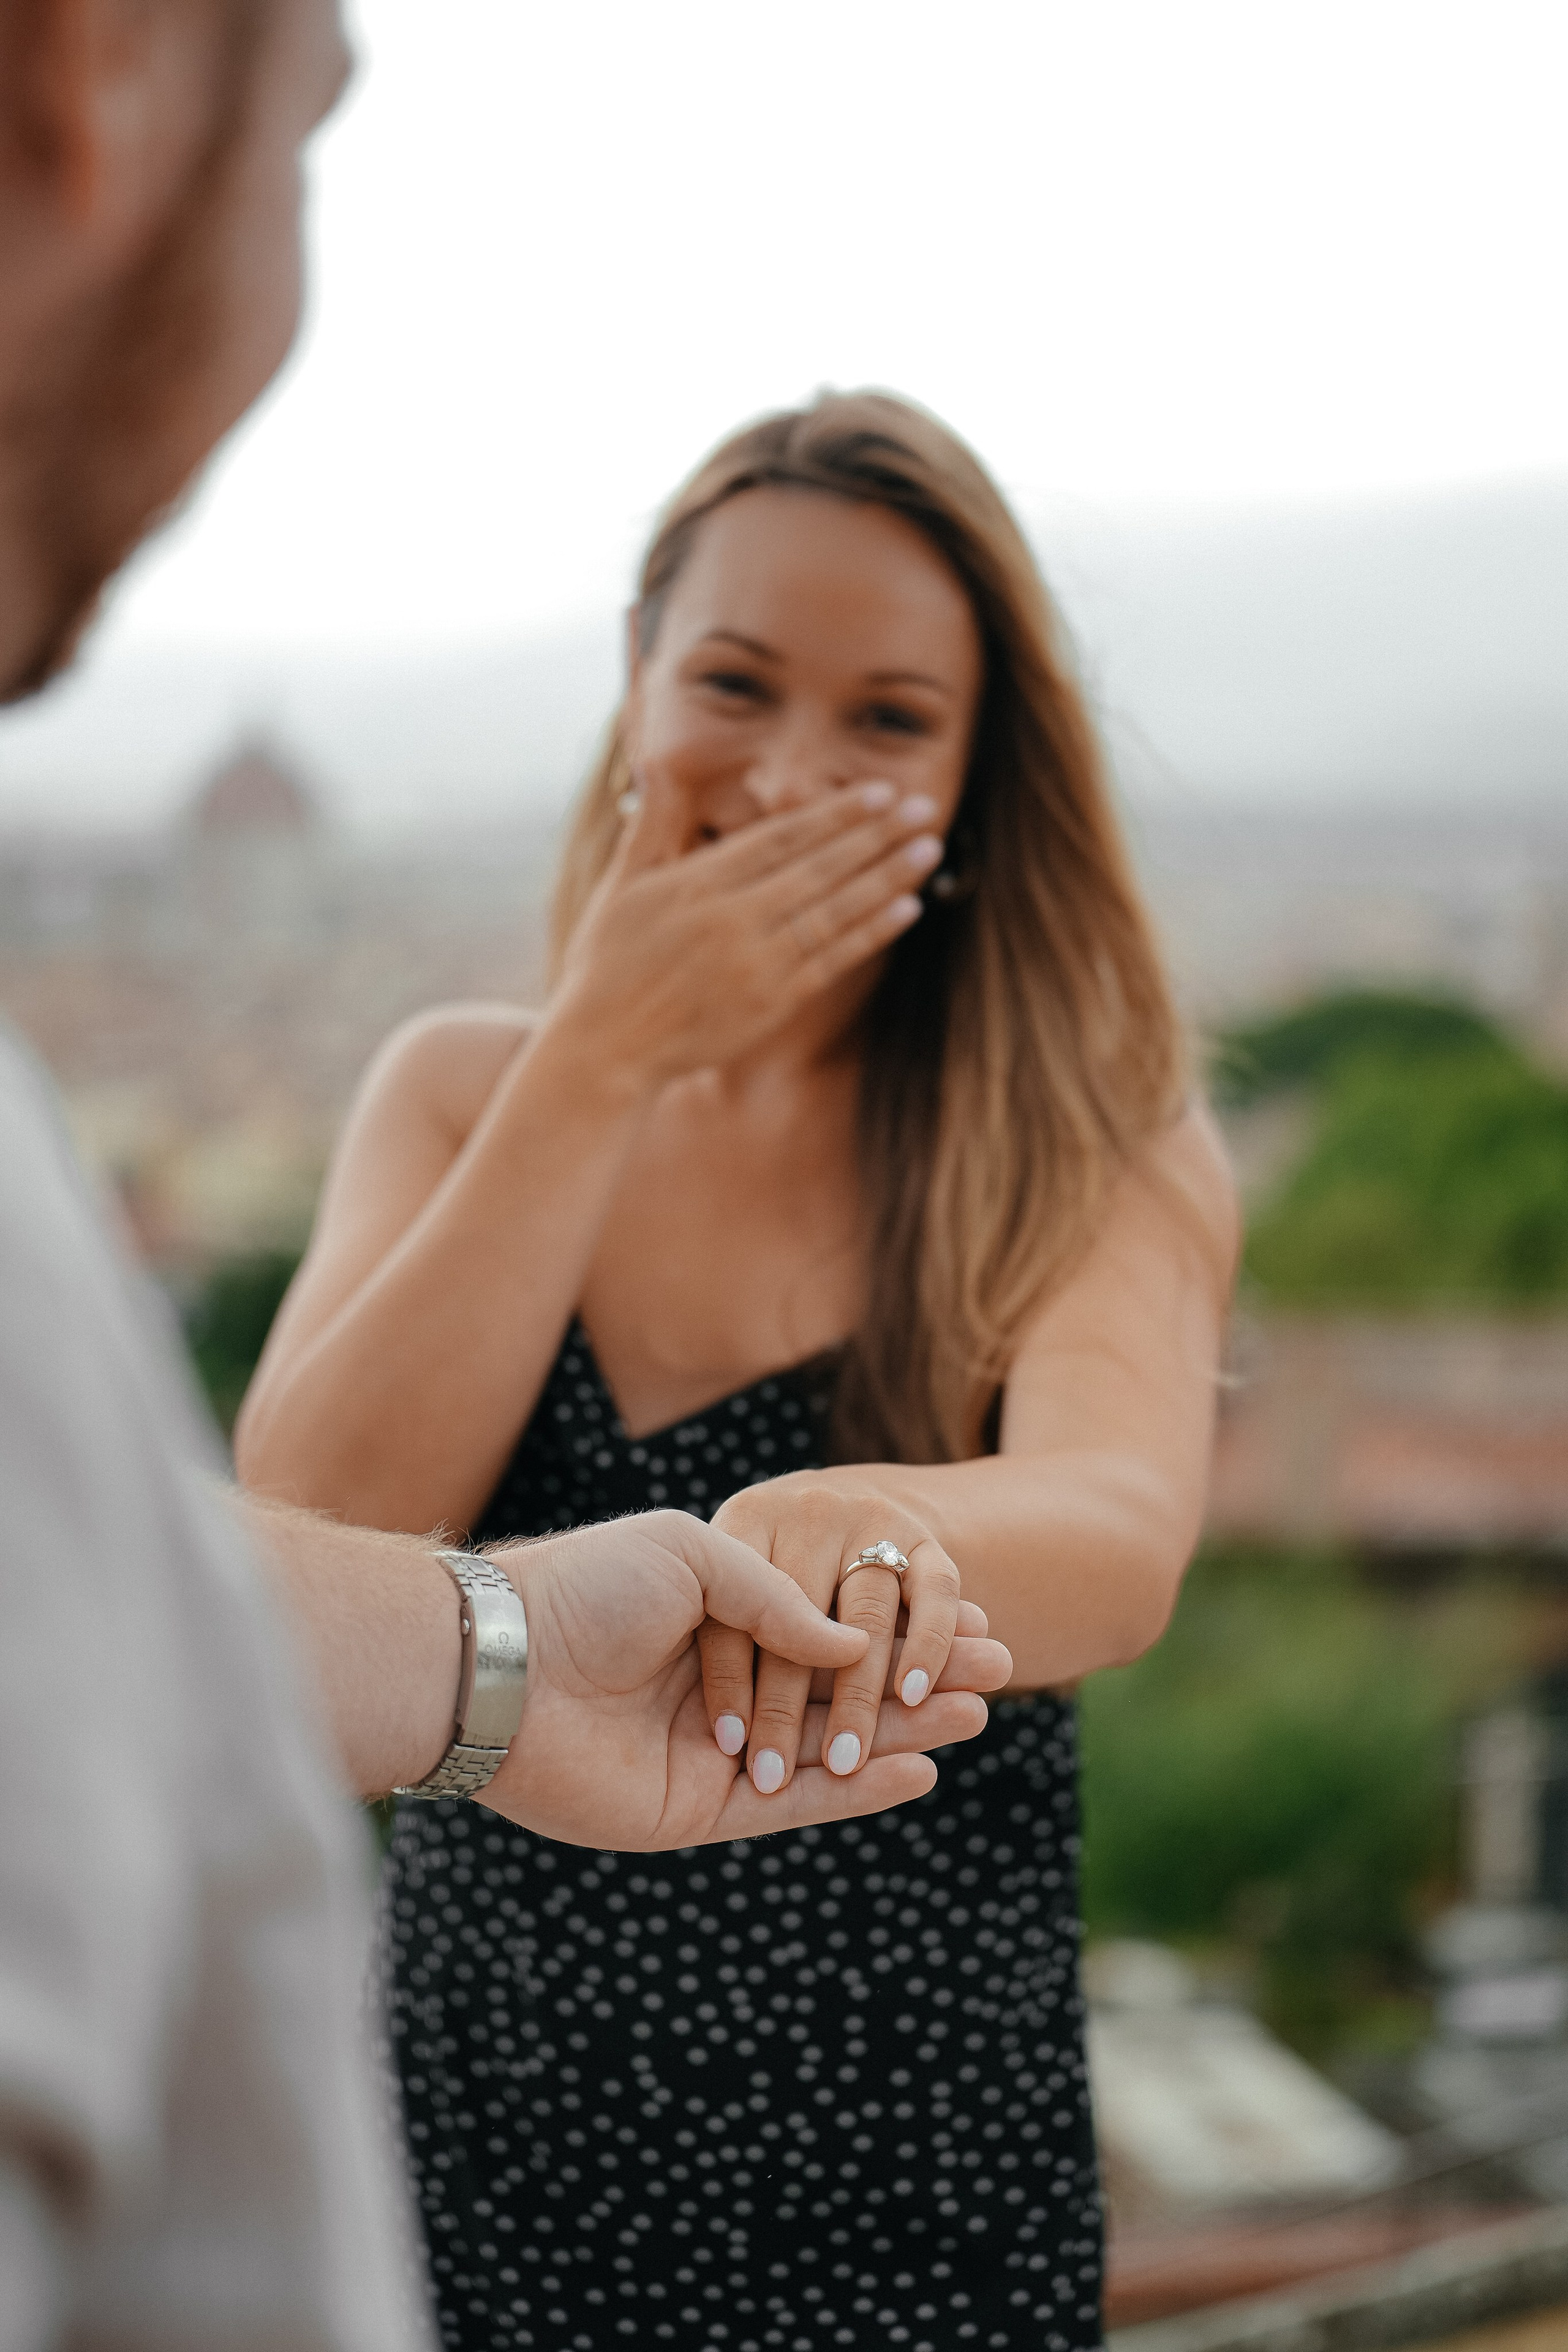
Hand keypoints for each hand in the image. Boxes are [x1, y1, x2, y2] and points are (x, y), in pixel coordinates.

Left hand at [480, 1509, 990, 1847]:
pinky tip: (919, 1771)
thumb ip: (778, 1600)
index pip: (831, 1631)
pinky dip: (858, 1790)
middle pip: (844, 1692)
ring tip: (979, 1715)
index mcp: (720, 1621)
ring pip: (832, 1749)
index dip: (900, 1627)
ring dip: (906, 1733)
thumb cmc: (586, 1587)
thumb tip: (852, 1641)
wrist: (507, 1664)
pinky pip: (795, 1803)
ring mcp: (716, 1752)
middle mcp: (724, 1688)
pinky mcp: (700, 1810)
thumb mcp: (694, 1551)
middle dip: (921, 1680)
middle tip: (997, 1671)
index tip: (971, 1617)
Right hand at [545, 766, 942, 1094]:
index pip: (781, 838)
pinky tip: (906, 908)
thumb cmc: (608, 962)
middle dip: (877, 836)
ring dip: (887, 879)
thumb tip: (656, 759)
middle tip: (925, 807)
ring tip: (928, 850)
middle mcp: (733, 920)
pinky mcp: (771, 1003)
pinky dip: (870, 933)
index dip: (835, 814)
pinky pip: (831, 960)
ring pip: (835, 912)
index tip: (879, 792)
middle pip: (820, 869)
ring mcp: (756, 964)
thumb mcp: (621, 885)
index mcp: (698, 883)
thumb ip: (653, 823)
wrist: (605, 1047)